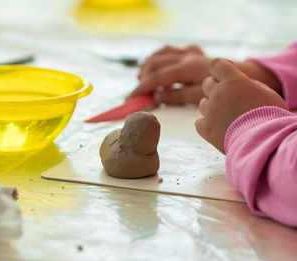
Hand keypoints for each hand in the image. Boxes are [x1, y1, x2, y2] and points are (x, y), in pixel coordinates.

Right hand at [129, 44, 282, 105]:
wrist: (242, 78)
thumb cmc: (222, 91)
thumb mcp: (199, 97)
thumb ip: (177, 96)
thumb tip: (156, 95)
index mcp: (187, 68)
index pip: (157, 77)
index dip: (142, 88)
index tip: (130, 99)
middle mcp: (186, 57)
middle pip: (156, 62)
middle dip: (143, 77)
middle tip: (138, 93)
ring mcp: (189, 53)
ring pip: (161, 53)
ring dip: (149, 64)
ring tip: (142, 78)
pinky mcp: (192, 53)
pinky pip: (171, 49)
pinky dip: (160, 56)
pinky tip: (157, 65)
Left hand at [195, 58, 287, 153]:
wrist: (265, 141)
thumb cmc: (270, 116)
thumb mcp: (265, 92)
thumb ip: (246, 84)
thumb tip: (236, 84)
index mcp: (233, 80)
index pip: (217, 64)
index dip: (221, 68)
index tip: (226, 74)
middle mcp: (218, 93)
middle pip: (207, 83)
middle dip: (216, 88)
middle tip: (230, 99)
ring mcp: (210, 111)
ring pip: (203, 103)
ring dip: (212, 107)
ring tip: (228, 116)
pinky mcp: (206, 128)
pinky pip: (199, 122)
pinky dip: (207, 124)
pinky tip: (220, 128)